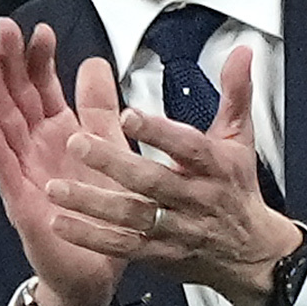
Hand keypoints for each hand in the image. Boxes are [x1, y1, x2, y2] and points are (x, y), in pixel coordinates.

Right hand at [0, 18, 127, 305]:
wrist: (96, 272)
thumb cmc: (99, 213)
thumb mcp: (108, 150)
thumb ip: (101, 108)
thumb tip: (94, 60)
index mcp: (59, 133)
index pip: (43, 87)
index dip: (39, 59)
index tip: (41, 29)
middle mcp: (36, 148)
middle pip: (17, 97)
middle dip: (9, 62)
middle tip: (3, 26)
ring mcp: (23, 173)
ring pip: (2, 123)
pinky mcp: (19, 200)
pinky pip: (1, 164)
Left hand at [44, 45, 302, 305]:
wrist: (250, 252)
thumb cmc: (236, 189)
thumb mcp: (240, 139)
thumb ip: (235, 92)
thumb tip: (241, 52)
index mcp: (213, 165)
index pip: (187, 145)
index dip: (159, 132)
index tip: (128, 115)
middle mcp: (194, 198)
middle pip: (153, 181)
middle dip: (113, 163)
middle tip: (77, 143)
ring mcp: (175, 229)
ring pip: (132, 216)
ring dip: (92, 203)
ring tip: (56, 187)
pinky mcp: (158, 254)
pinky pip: (122, 247)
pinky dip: (90, 237)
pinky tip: (61, 223)